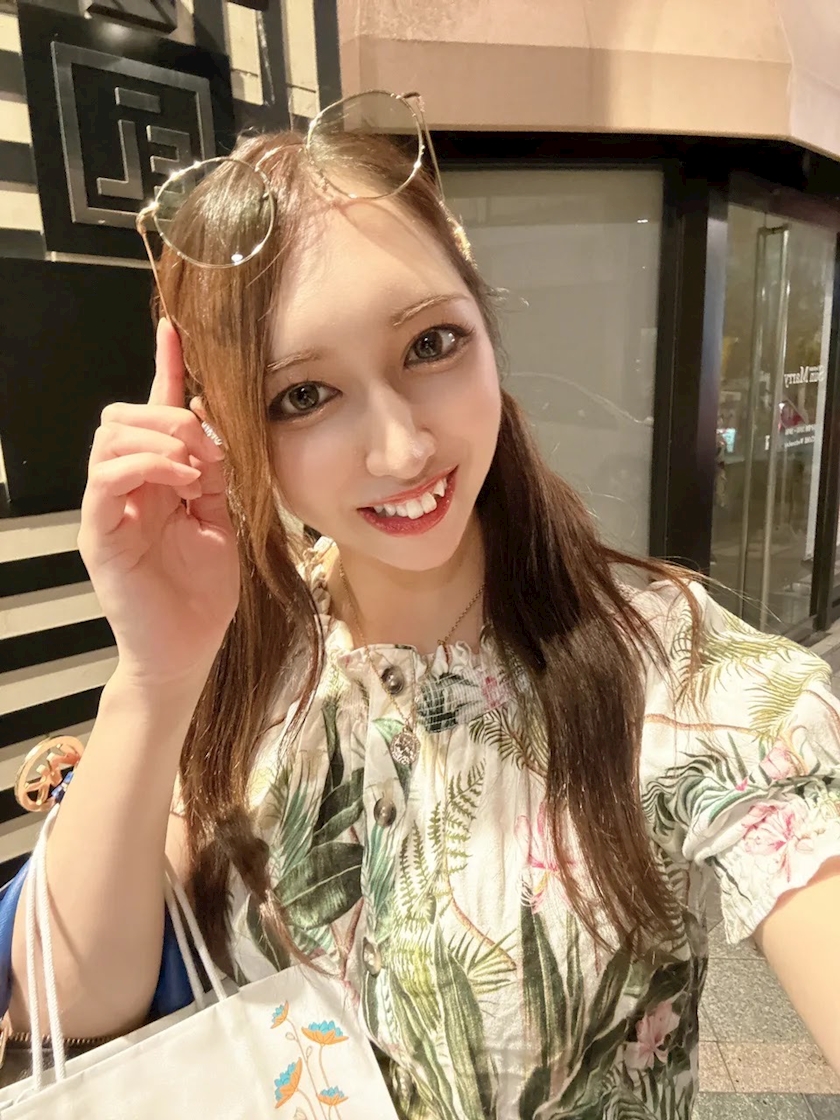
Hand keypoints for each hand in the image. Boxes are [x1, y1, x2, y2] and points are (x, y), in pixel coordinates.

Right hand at [79, 320, 240, 684]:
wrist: (188, 650)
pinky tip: (180, 479)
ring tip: (195, 466)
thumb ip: (213, 474)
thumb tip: (209, 422)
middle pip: (123, 416)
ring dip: (160, 438)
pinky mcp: (99, 533)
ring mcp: (109, 509)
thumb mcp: (220, 521)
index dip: (162, 371)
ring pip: (111, 439)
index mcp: (157, 480)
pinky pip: (106, 478)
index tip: (173, 332)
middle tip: (206, 446)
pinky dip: (145, 465)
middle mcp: (127, 488)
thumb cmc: (202, 594)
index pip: (153, 414)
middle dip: (168, 414)